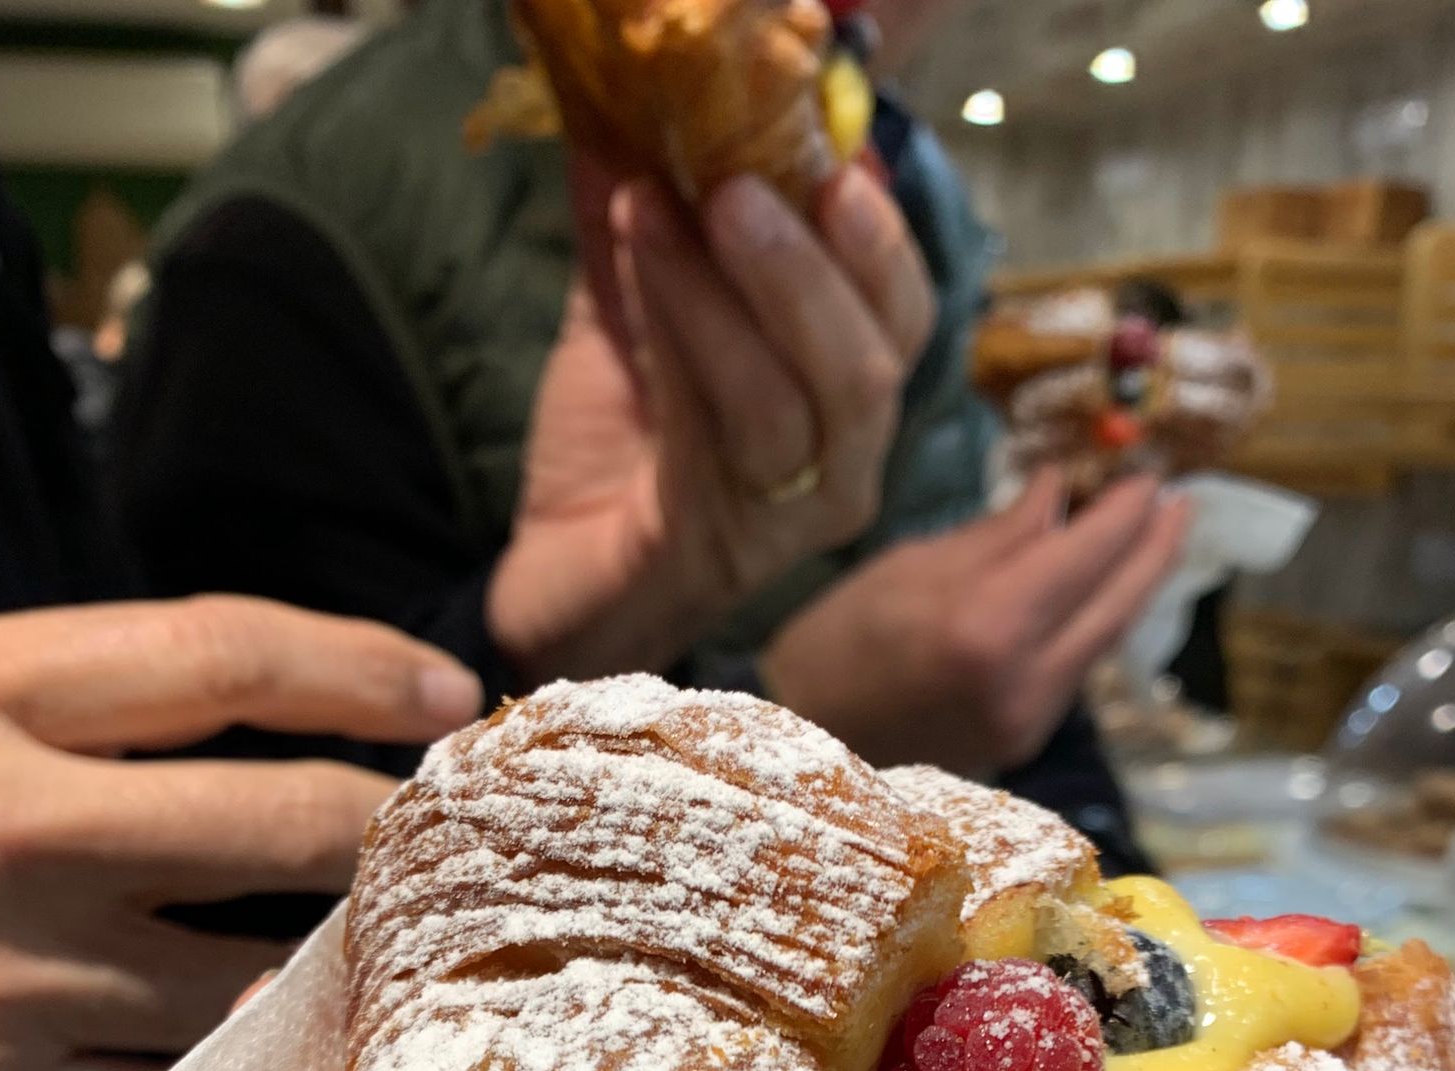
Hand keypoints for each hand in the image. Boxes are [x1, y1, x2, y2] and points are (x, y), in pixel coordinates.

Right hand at [0, 598, 478, 1070]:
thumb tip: (175, 723)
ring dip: (338, 979)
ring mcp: (17, 981)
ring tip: (400, 974)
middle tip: (462, 845)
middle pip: (282, 826)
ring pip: (250, 985)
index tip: (446, 692)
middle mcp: (16, 831)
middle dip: (397, 835)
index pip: (217, 655)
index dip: (358, 666)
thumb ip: (15, 709)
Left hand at [487, 161, 933, 682]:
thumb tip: (622, 105)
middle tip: (737, 175)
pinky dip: (683, 337)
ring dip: (730, 291)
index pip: (902, 314)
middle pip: (874, 359)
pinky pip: (721, 436)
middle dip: (813, 259)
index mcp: (843, 401)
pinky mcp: (726, 548)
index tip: (831, 150)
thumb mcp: (632, 311)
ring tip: (660, 205)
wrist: (553, 581)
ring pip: (801, 399)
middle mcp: (842, 467)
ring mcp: (792, 519)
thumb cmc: (614, 453)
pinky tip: (640, 260)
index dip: (879, 235)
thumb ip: (643, 220)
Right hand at [761, 471, 1193, 773]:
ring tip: (1147, 540)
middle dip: (1155, 552)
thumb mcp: (910, 566)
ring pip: (1101, 644)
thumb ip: (1000, 536)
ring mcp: (1028, 722)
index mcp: (988, 628)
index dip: (1124, 513)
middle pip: (1116, 610)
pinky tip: (1095, 593)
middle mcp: (1023, 683)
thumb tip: (1061, 493)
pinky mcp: (1024, 743)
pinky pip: (1073, 672)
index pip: (1084, 557)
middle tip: (1182, 503)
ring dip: (1127, 589)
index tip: (1148, 474)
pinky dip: (1090, 626)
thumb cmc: (836, 640)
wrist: (805, 737)